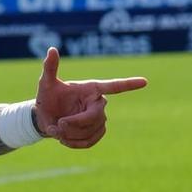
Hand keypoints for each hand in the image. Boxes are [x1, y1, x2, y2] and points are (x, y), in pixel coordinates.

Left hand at [32, 47, 146, 149]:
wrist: (46, 118)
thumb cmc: (47, 97)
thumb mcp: (46, 83)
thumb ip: (50, 68)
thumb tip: (52, 49)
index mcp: (91, 88)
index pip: (112, 86)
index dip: (128, 84)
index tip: (145, 81)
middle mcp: (98, 103)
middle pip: (95, 116)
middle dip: (74, 123)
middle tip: (58, 124)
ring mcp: (100, 118)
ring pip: (91, 131)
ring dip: (71, 134)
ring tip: (57, 129)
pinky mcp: (97, 132)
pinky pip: (89, 141)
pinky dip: (74, 143)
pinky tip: (64, 139)